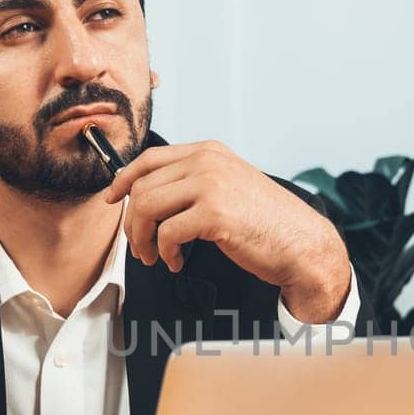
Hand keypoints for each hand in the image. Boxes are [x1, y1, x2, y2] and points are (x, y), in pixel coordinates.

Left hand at [102, 140, 351, 322]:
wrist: (301, 243)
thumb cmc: (266, 223)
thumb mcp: (229, 187)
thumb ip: (195, 183)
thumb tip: (149, 195)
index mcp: (209, 152)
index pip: (149, 158)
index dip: (122, 179)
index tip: (112, 199)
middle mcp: (207, 162)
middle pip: (141, 186)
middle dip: (133, 222)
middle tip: (141, 248)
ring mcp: (211, 185)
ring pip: (146, 207)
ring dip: (143, 239)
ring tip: (156, 257)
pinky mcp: (214, 214)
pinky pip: (167, 233)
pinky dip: (166, 253)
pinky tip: (178, 262)